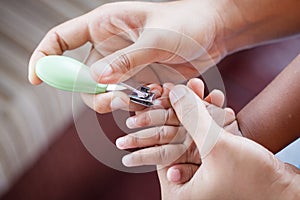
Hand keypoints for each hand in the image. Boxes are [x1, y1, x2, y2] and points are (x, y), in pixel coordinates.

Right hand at [28, 0, 229, 112]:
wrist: (215, 32)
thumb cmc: (188, 22)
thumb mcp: (158, 37)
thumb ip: (128, 58)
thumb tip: (96, 80)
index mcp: (105, 26)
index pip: (60, 39)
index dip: (44, 58)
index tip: (36, 79)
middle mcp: (110, 47)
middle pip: (82, 78)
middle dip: (93, 94)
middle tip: (117, 100)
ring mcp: (126, 65)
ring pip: (106, 93)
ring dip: (120, 102)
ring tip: (149, 97)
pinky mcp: (142, 79)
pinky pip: (129, 99)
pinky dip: (140, 104)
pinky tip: (161, 95)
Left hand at [118, 83, 299, 198]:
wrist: (288, 191)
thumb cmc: (254, 179)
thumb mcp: (217, 146)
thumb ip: (192, 118)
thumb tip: (173, 92)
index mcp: (177, 190)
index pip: (157, 148)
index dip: (153, 119)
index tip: (150, 97)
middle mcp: (186, 184)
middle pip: (174, 139)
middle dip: (178, 109)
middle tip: (172, 87)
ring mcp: (201, 173)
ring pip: (192, 134)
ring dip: (196, 109)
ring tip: (196, 85)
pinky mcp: (215, 165)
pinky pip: (207, 137)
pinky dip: (210, 118)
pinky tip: (213, 98)